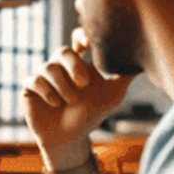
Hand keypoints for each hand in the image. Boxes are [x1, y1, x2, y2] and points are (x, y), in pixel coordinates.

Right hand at [23, 28, 136, 168]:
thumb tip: (144, 59)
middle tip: (84, 84)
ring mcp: (43, 76)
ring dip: (62, 85)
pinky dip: (47, 91)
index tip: (90, 43)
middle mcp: (60, 66)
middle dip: (73, 66)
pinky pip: (34, 80)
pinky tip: (55, 103)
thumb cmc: (90, 115)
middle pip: (62, 51)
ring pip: (49, 67)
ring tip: (71, 101)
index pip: (78, 38)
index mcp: (79, 62)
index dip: (82, 36)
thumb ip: (125, 76)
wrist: (69, 138)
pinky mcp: (29, 88)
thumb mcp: (113, 94)